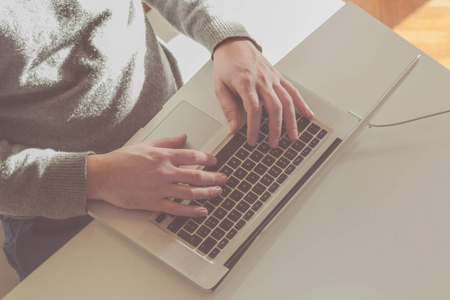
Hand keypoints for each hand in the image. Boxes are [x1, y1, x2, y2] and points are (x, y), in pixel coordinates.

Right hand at [86, 134, 226, 216]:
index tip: (214, 161)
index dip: (207, 159)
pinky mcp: (153, 203)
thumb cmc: (122, 160)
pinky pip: (177, 209)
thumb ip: (167, 141)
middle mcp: (164, 173)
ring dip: (207, 194)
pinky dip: (192, 211)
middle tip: (223, 179)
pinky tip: (202, 211)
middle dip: (214, 178)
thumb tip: (183, 137)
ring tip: (217, 193)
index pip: (192, 157)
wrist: (103, 175)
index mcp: (163, 156)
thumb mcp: (146, 145)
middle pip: (196, 176)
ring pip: (190, 193)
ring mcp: (159, 189)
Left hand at [212, 38, 313, 147]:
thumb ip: (227, 108)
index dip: (254, 128)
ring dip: (291, 121)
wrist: (233, 43)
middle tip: (274, 144)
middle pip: (274, 107)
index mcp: (246, 83)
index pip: (253, 109)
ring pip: (287, 101)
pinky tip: (307, 115)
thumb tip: (234, 128)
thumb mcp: (219, 87)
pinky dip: (302, 104)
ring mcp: (273, 78)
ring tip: (292, 137)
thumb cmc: (225, 65)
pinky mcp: (278, 76)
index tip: (252, 140)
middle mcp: (262, 80)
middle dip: (275, 128)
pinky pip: (293, 91)